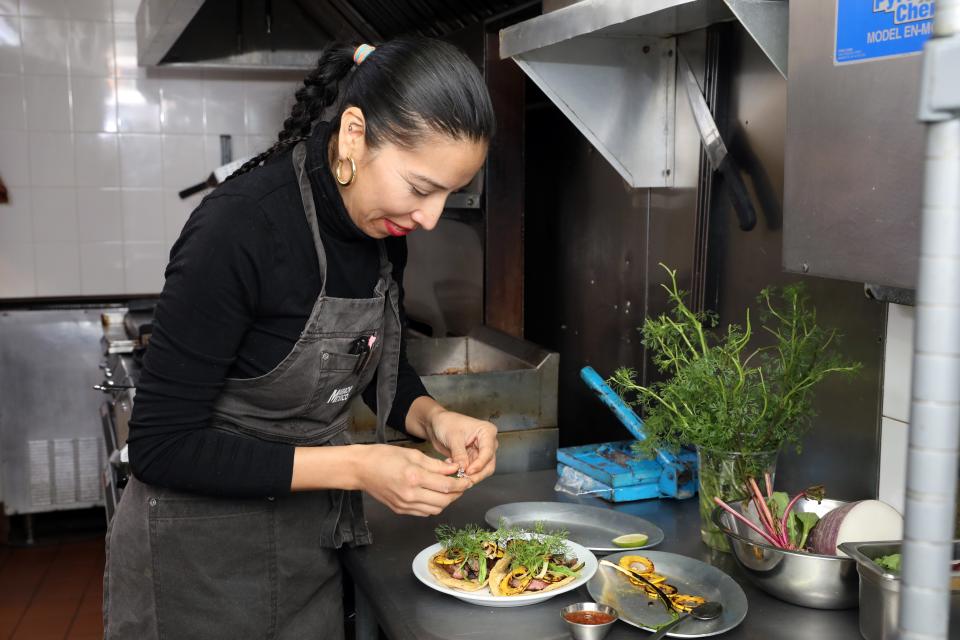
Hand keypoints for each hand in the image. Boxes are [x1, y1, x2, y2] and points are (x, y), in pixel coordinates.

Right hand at [355, 444, 471, 516]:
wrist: (361, 469)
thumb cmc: (383, 456)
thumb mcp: (413, 454)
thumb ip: (436, 464)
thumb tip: (454, 469)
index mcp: (414, 477)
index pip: (447, 485)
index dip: (461, 483)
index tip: (468, 479)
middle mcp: (410, 495)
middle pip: (444, 501)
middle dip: (457, 494)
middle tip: (462, 484)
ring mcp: (405, 505)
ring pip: (436, 509)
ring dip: (446, 501)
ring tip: (449, 489)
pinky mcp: (401, 510)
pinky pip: (424, 512)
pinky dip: (433, 505)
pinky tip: (434, 495)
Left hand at [427, 410, 497, 482]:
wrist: (437, 424)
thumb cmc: (446, 423)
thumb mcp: (453, 438)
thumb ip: (459, 454)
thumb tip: (464, 469)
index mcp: (487, 432)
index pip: (488, 452)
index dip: (479, 464)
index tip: (468, 471)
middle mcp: (487, 442)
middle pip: (488, 464)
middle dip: (476, 474)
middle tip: (464, 479)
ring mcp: (481, 451)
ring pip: (481, 470)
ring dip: (469, 475)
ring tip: (455, 472)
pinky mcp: (473, 458)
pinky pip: (472, 471)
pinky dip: (463, 473)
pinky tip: (452, 468)